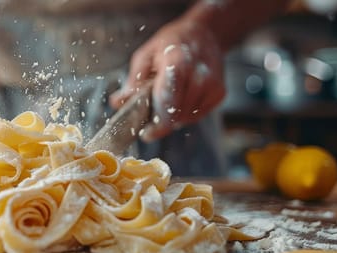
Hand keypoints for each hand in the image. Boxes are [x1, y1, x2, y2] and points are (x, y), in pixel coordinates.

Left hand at [109, 19, 225, 141]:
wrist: (205, 33)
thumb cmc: (171, 43)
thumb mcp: (146, 54)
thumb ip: (133, 80)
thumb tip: (117, 102)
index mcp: (178, 63)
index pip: (167, 103)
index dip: (156, 124)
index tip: (145, 134)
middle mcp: (199, 76)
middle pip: (176, 115)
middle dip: (160, 122)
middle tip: (149, 119)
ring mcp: (212, 86)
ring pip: (186, 118)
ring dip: (172, 118)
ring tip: (164, 101)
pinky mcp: (219, 93)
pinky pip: (197, 115)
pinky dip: (184, 113)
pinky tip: (180, 99)